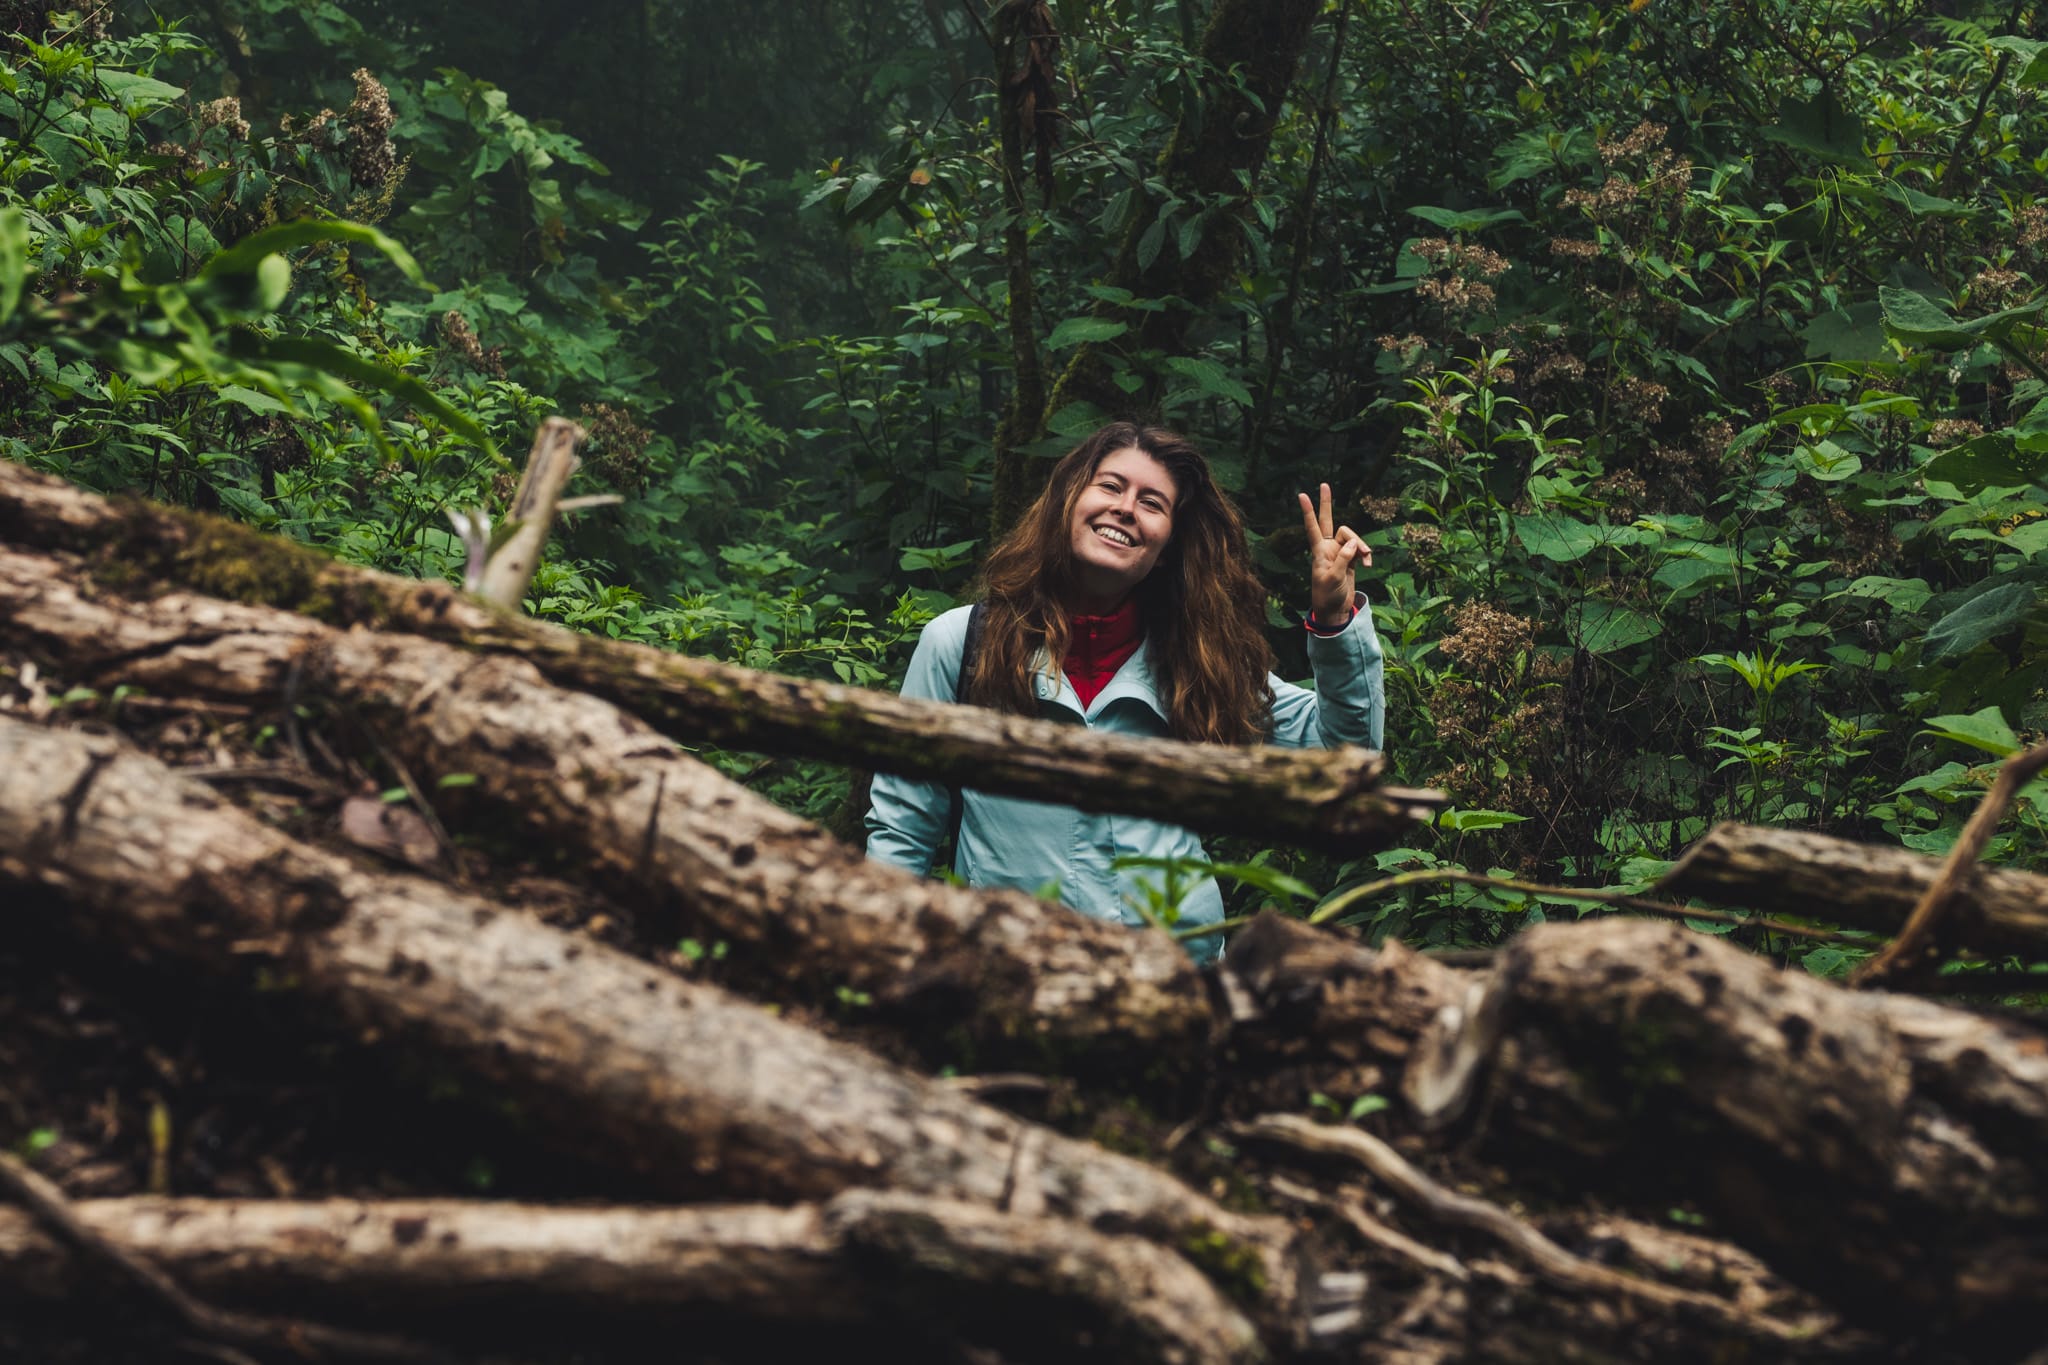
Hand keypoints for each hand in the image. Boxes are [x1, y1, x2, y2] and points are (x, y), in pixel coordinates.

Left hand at [1297, 482, 1370, 624]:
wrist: (1335, 610)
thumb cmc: (1328, 596)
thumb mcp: (1334, 578)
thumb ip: (1344, 558)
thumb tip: (1354, 543)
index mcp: (1319, 551)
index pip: (1312, 527)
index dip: (1308, 511)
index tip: (1301, 495)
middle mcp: (1328, 548)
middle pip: (1328, 521)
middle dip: (1326, 503)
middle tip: (1323, 485)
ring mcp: (1340, 552)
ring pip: (1352, 536)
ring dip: (1361, 546)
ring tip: (1367, 559)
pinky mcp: (1350, 559)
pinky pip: (1360, 549)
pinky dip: (1365, 554)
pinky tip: (1368, 564)